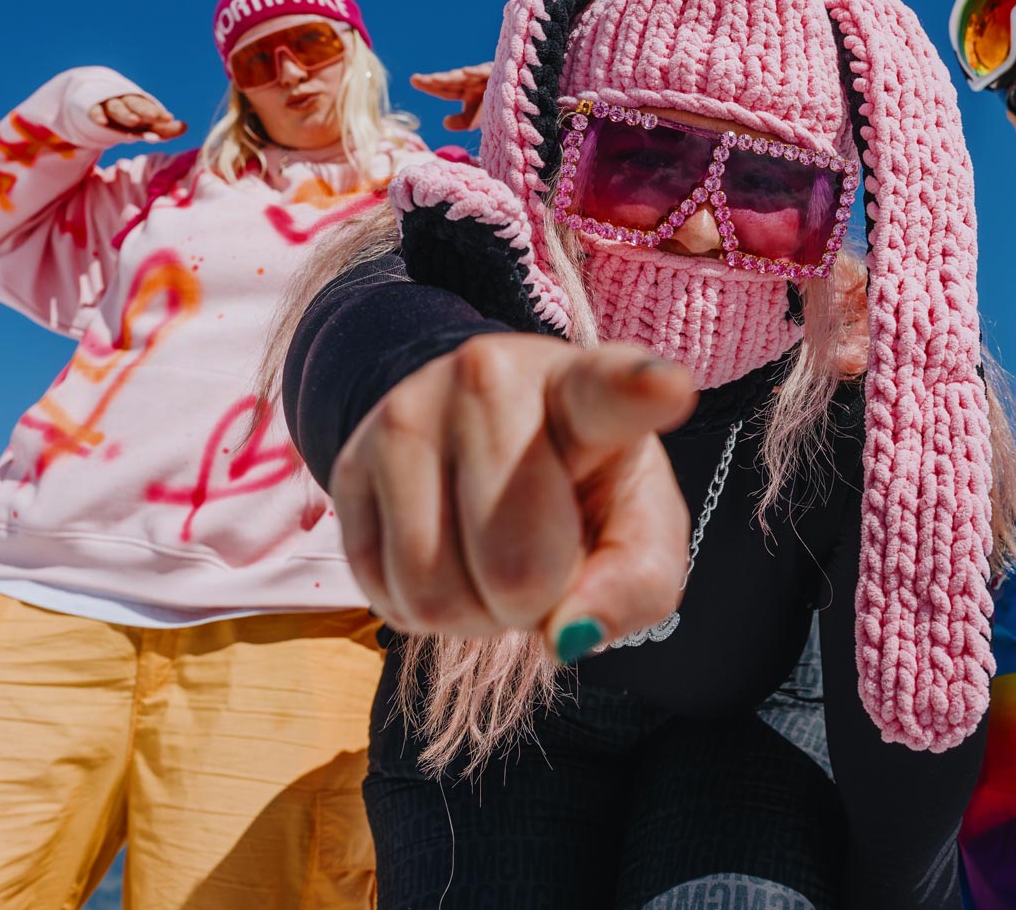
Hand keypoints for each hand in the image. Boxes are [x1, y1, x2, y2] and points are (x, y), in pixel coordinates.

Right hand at [89, 93, 186, 141]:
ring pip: (117, 108)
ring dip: (126, 113)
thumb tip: (185, 127)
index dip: (159, 114)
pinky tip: (101, 121)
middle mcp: (125, 103)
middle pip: (136, 105)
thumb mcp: (144, 125)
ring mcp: (107, 106)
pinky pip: (94, 111)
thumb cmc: (127, 118)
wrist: (96, 105)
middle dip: (146, 111)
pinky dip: (97, 114)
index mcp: (140, 105)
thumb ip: (164, 129)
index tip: (169, 119)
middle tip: (155, 117)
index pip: (151, 108)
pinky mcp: (92, 110)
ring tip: (134, 121)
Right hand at [329, 334, 698, 661]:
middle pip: (514, 565)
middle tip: (541, 559)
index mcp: (585, 389)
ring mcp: (407, 415)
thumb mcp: (635, 529)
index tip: (667, 387)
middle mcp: (489, 380)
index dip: (640, 390)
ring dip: (471, 616)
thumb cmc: (581, 488)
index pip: (610, 390)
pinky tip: (443, 559)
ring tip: (488, 560)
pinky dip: (420, 613)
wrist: (476, 436)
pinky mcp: (348, 462)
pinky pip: (381, 596)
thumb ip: (633, 585)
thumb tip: (568, 637)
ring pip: (433, 593)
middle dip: (532, 602)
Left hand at [410, 63, 492, 131]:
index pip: (444, 89)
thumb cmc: (499, 110)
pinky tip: (466, 72)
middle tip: (417, 80)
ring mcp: (484, 77)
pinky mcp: (498, 74)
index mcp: (464, 91)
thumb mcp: (478, 119)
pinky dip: (477, 73)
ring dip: (450, 78)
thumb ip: (462, 121)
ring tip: (433, 79)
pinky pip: (487, 73)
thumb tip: (444, 122)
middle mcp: (472, 82)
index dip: (430, 85)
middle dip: (434, 81)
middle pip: (449, 81)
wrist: (522, 104)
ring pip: (464, 77)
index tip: (414, 80)